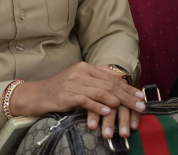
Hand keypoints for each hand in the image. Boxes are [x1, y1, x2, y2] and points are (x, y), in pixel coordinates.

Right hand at [9, 62, 144, 138]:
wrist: (36, 95)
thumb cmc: (59, 89)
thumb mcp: (78, 79)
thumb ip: (95, 78)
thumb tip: (116, 81)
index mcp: (85, 67)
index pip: (111, 77)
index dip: (127, 86)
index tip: (140, 95)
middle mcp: (80, 72)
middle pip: (109, 84)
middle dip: (128, 95)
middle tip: (141, 105)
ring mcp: (73, 83)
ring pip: (101, 91)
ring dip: (118, 101)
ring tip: (130, 109)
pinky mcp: (67, 95)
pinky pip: (86, 100)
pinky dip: (98, 106)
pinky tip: (107, 111)